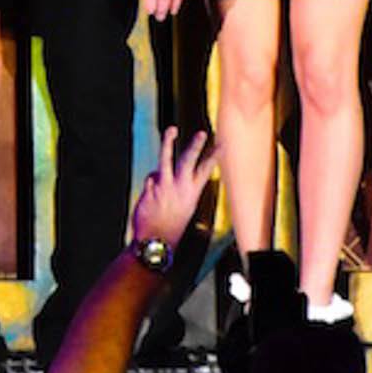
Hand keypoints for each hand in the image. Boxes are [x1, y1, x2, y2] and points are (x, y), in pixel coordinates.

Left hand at [129, 124, 215, 248]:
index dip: (213, 157)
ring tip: (172, 130)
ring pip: (166, 158)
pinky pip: (151, 178)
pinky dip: (151, 185)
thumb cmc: (170, 226)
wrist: (156, 242)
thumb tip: (162, 172)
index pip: (205, 171)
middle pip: (188, 161)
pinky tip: (151, 199)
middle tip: (202, 133)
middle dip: (196, 146)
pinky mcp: (150, 188)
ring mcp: (164, 187)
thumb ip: (176, 188)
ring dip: (169, 142)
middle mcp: (179, 188)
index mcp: (191, 195)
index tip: (221, 145)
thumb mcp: (183, 208)